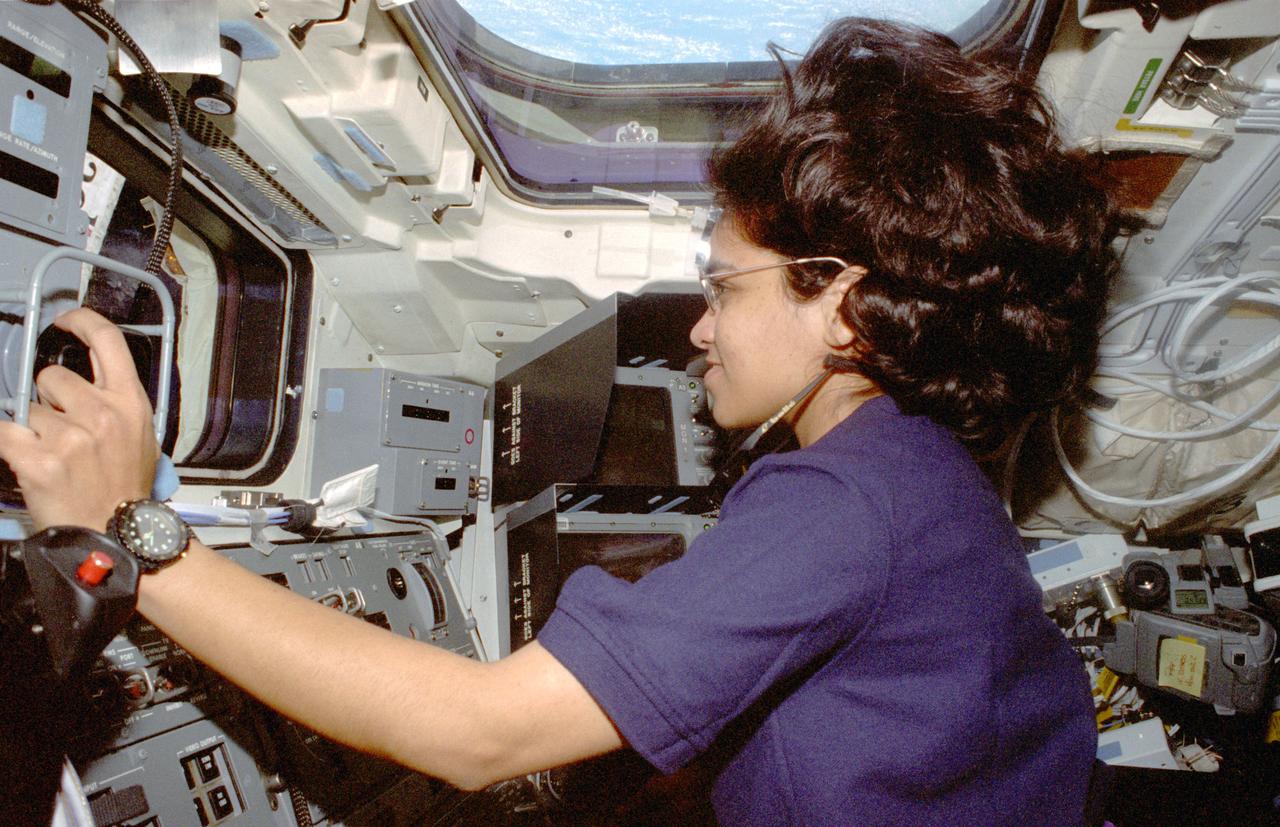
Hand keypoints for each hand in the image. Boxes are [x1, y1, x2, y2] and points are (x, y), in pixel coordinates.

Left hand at [0, 308, 157, 530]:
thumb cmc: (127, 488)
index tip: (65, 321)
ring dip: (33, 431)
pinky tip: (28, 459)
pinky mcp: (39, 461)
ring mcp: (70, 437)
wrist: (116, 533)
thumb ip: (113, 401)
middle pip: (50, 378)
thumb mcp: (140, 435)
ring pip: (27, 411)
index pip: (107, 341)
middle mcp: (102, 414)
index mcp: (130, 402)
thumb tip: (76, 383)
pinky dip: (9, 444)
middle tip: (61, 429)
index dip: (81, 321)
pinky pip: (5, 434)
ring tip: (56, 457)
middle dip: (48, 399)